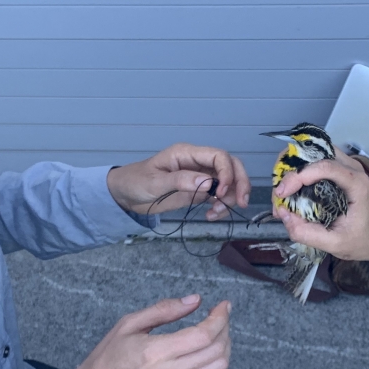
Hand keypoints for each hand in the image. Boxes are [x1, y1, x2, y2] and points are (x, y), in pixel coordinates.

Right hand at [72, 295, 230, 368]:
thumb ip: (164, 310)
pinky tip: (210, 352)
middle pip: (216, 351)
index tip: (223, 305)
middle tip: (219, 316)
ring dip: (225, 347)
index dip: (219, 318)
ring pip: (219, 368)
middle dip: (225, 329)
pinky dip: (219, 365)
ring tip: (216, 333)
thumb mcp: (130, 323)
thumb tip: (196, 300)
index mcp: (156, 352)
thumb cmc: (111, 354)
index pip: (203, 336)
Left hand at [107, 144, 251, 219]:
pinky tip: (211, 215)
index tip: (222, 192)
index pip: (219, 156)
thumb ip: (181, 181)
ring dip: (230, 198)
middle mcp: (198, 162)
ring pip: (228, 182)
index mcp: (187, 154)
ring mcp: (200, 177)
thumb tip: (208, 183)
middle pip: (231, 166)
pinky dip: (221, 206)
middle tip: (242, 203)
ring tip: (217, 213)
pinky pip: (219, 195)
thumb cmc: (136, 182)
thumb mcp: (155, 182)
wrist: (126, 194)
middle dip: (240, 183)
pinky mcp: (199, 190)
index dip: (227, 172)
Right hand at [272, 149, 368, 263]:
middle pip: (314, 153)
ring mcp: (343, 165)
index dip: (300, 176)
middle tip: (279, 196)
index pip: (326, 167)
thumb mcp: (336, 245)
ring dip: (290, 170)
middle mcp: (351, 168)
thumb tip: (284, 216)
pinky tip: (290, 191)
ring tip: (283, 195)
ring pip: (309, 153)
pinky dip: (296, 172)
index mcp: (357, 184)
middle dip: (290, 172)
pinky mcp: (335, 168)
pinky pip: (310, 161)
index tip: (283, 194)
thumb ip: (309, 233)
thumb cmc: (363, 239)